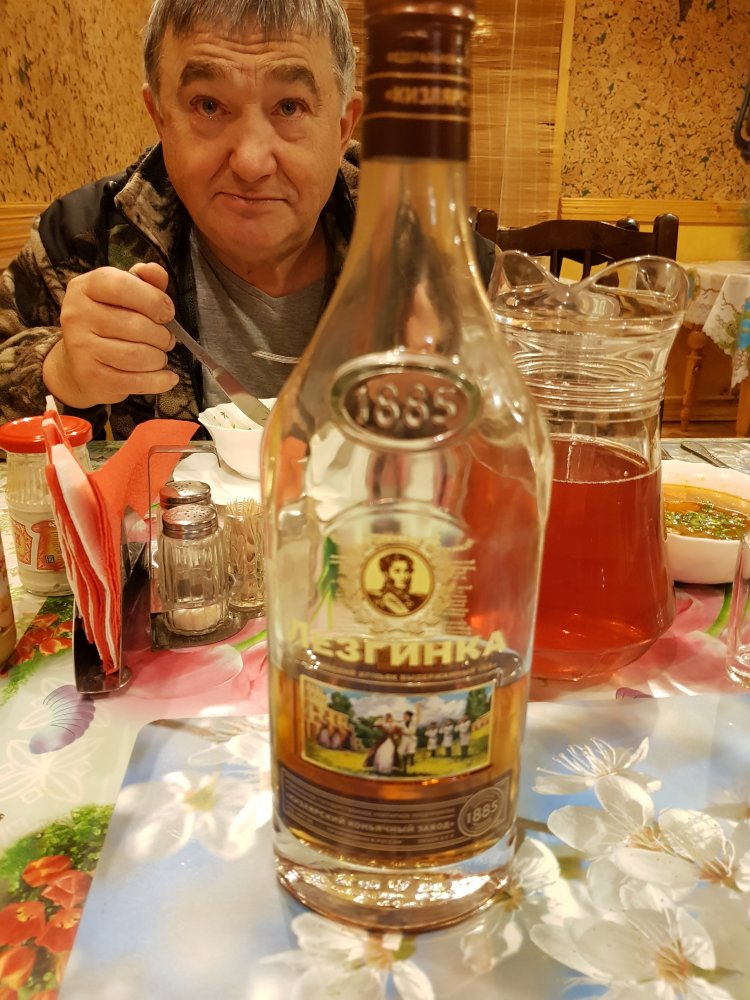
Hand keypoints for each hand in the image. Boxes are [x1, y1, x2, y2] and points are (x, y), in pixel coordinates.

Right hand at [43, 262, 179, 407]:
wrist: (77, 366)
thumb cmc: (108, 324)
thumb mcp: (123, 296)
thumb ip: (145, 281)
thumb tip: (155, 271)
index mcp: (85, 287)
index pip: (121, 286)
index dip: (153, 299)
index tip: (168, 313)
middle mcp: (77, 315)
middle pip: (135, 325)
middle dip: (162, 335)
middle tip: (166, 340)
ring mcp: (81, 348)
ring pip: (138, 355)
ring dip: (159, 358)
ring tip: (160, 356)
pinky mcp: (92, 377)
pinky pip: (136, 381)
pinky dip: (159, 381)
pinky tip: (167, 377)